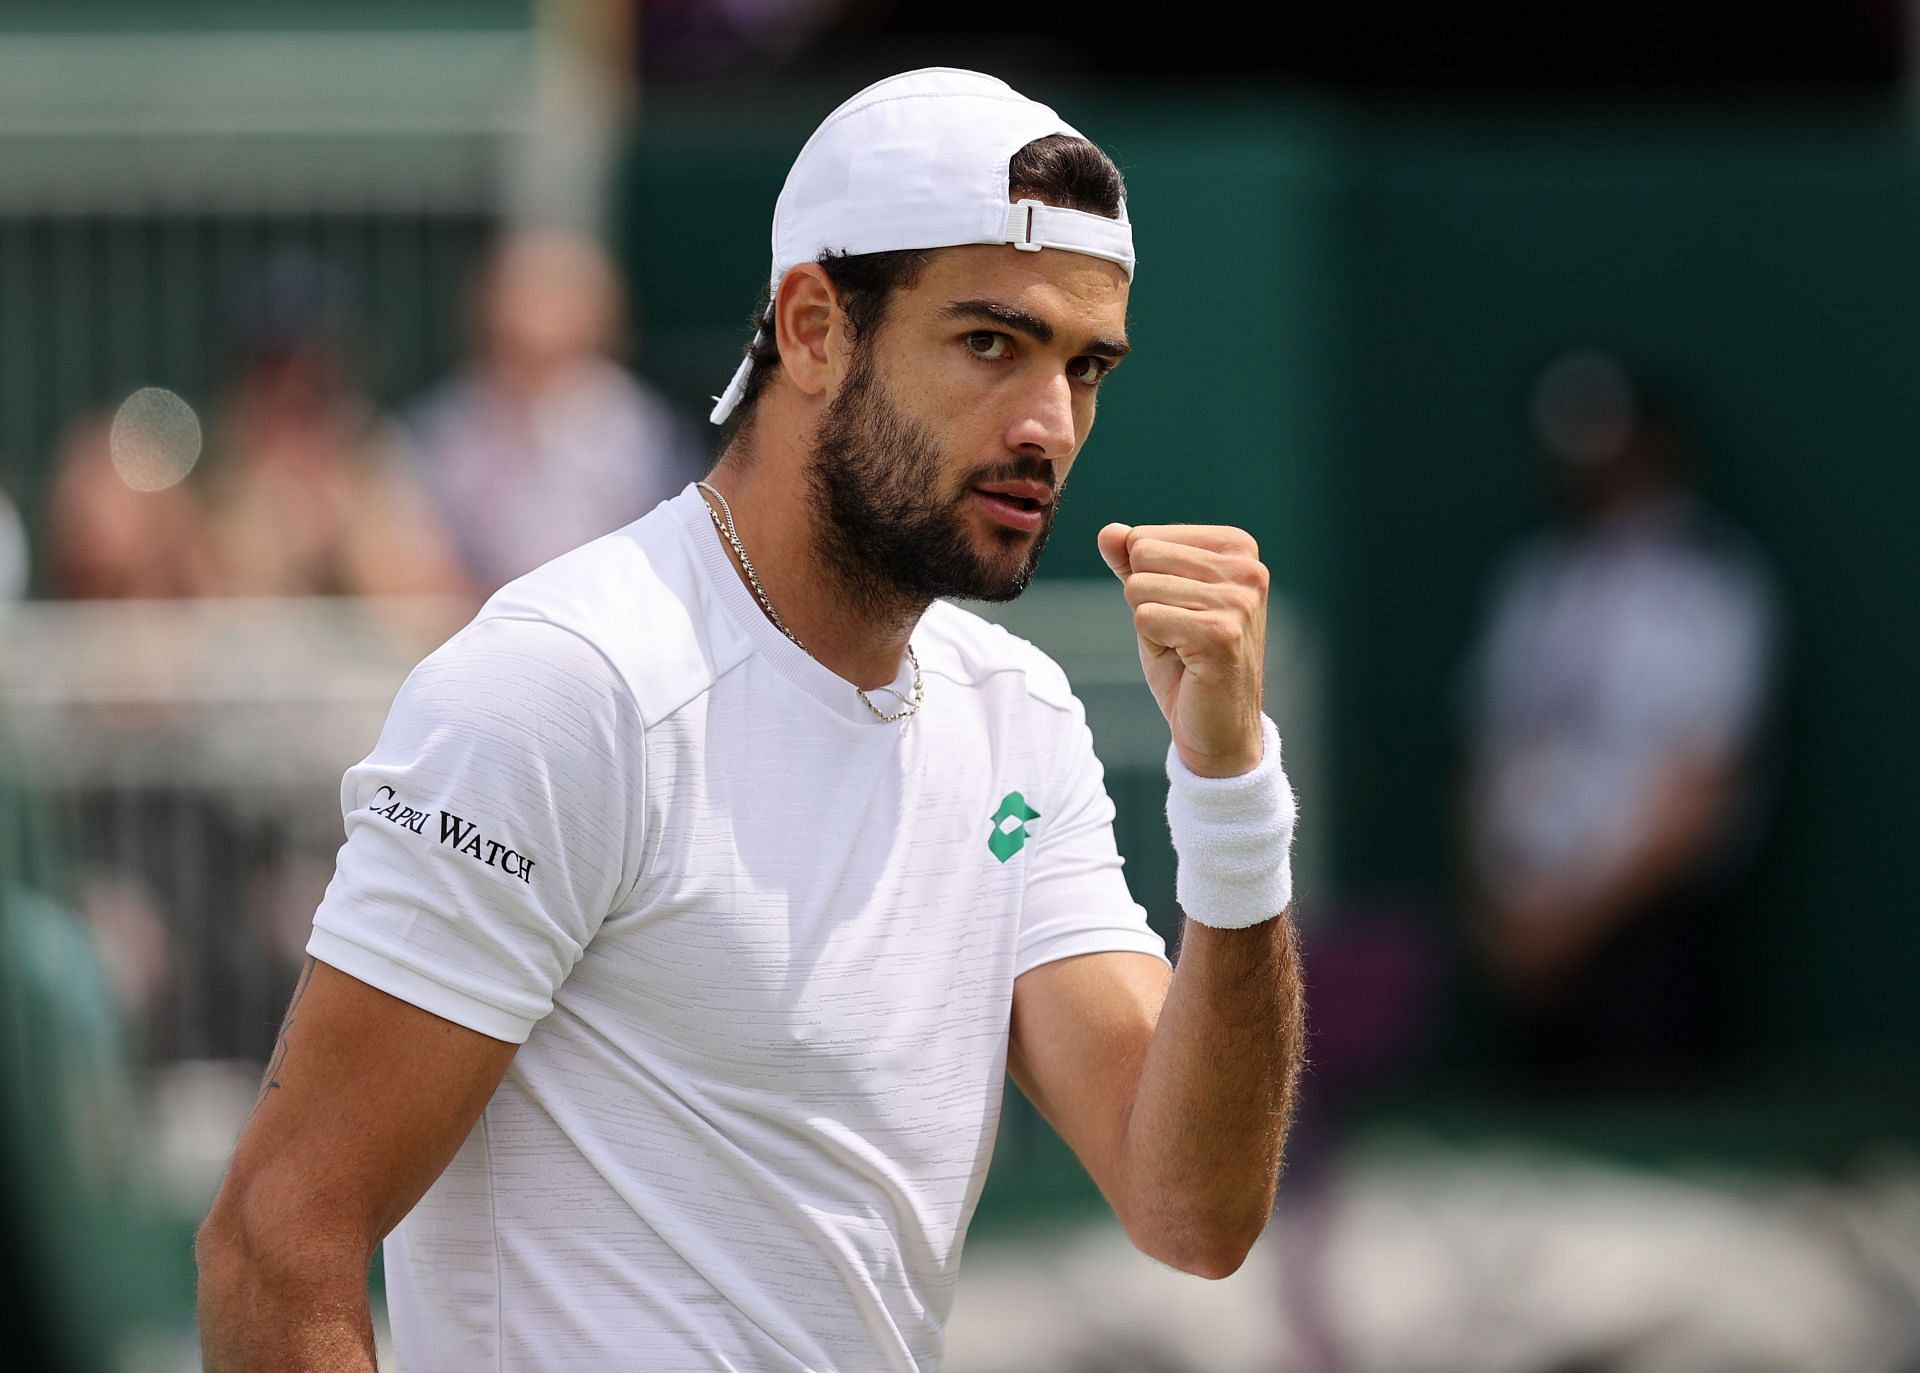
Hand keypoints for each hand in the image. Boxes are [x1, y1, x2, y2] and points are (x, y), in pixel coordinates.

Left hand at [1098, 522, 1267, 777]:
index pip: (1146, 537)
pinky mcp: (1220, 632)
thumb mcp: (1155, 600)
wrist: (1217, 727)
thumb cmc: (1187, 662)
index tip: (1180, 613)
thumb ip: (1133, 562)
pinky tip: (1186, 662)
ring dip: (1150, 626)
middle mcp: (1246, 567)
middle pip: (1142, 556)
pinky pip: (1145, 618)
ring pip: (1140, 588)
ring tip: (1183, 648)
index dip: (1147, 581)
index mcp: (1237, 547)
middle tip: (1179, 634)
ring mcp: (1238, 600)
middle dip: (1145, 601)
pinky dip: (1153, 645)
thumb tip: (1109, 532)